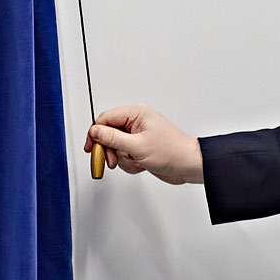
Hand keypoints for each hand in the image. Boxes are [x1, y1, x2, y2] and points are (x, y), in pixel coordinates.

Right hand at [85, 103, 203, 184]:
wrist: (188, 165)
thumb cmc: (172, 151)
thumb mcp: (137, 146)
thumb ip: (113, 138)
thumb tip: (95, 131)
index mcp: (136, 113)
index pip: (105, 119)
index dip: (96, 134)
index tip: (91, 148)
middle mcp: (135, 122)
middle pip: (108, 134)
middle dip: (110, 150)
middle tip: (112, 161)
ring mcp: (137, 135)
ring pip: (115, 147)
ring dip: (122, 159)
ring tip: (135, 162)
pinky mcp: (139, 147)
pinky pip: (124, 155)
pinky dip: (129, 163)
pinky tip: (140, 164)